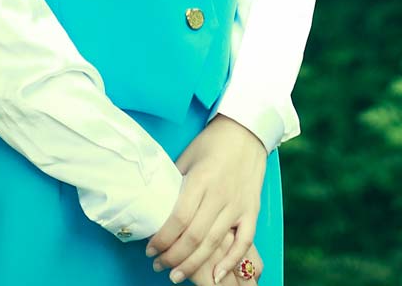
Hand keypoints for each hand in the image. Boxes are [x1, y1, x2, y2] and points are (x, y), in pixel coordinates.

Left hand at [144, 114, 266, 283]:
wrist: (247, 130)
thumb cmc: (212, 142)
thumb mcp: (188, 157)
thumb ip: (175, 182)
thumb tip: (156, 206)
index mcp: (201, 179)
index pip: (178, 219)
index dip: (162, 239)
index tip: (149, 249)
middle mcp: (220, 195)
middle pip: (194, 236)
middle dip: (173, 257)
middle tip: (158, 266)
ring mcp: (238, 204)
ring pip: (215, 243)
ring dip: (193, 264)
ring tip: (175, 276)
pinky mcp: (252, 209)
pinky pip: (244, 241)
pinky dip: (231, 261)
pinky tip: (215, 274)